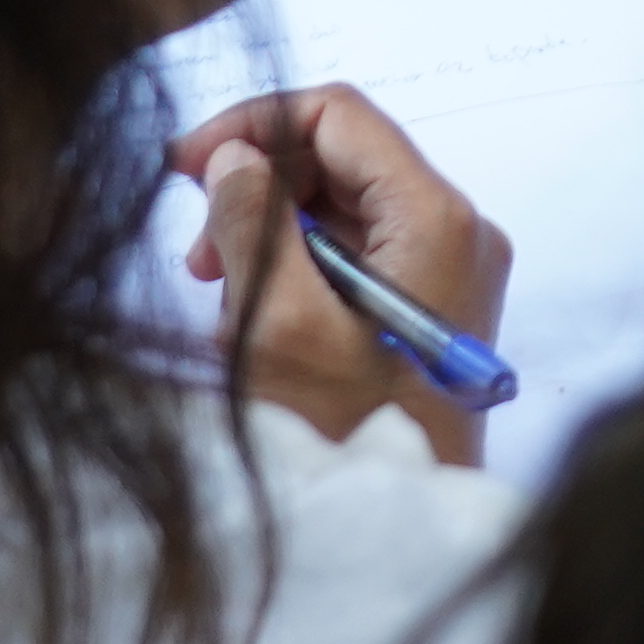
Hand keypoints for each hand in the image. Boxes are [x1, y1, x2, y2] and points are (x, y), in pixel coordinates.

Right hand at [173, 84, 510, 464]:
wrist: (402, 528)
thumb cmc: (343, 433)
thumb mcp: (276, 322)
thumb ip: (251, 223)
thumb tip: (233, 157)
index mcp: (435, 216)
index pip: (340, 115)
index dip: (256, 123)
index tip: (187, 165)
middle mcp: (456, 228)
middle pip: (342, 159)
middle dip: (260, 187)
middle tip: (198, 255)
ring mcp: (449, 267)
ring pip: (344, 208)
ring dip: (272, 235)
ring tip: (223, 300)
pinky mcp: (431, 303)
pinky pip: (357, 253)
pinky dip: (300, 269)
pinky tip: (257, 321)